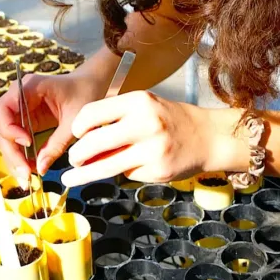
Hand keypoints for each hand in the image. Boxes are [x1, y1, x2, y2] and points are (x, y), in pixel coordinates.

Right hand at [0, 71, 102, 182]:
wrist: (92, 83)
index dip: (9, 129)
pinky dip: (20, 154)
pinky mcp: (25, 119)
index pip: (3, 108)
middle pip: (1, 125)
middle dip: (11, 151)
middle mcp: (19, 96)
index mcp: (30, 87)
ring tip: (27, 177)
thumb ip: (57, 144)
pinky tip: (29, 169)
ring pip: (5, 135)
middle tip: (25, 173)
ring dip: (13, 156)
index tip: (27, 143)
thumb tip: (40, 168)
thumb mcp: (75, 121)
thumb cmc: (86, 94)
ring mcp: (20, 108)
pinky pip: (15, 138)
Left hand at [62, 91, 215, 186]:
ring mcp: (153, 149)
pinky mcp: (158, 170)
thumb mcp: (143, 108)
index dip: (77, 127)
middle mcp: (145, 123)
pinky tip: (132, 165)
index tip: (75, 134)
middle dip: (76, 154)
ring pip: (106, 166)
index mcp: (138, 101)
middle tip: (72, 160)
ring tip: (72, 178)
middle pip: (94, 142)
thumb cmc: (168, 120)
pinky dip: (123, 172)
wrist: (207, 137)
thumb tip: (81, 144)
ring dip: (84, 174)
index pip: (92, 113)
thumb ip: (115, 121)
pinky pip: (127, 174)